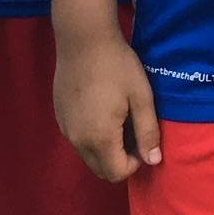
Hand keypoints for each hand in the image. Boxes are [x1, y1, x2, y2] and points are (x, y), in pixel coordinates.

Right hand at [53, 26, 161, 181]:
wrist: (84, 41)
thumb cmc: (118, 67)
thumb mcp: (141, 97)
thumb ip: (148, 132)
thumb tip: (154, 161)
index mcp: (99, 138)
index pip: (116, 173)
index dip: (135, 163)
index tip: (143, 138)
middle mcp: (77, 140)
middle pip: (100, 169)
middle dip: (120, 159)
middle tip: (134, 130)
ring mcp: (65, 130)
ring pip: (87, 156)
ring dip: (106, 149)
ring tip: (120, 119)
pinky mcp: (59, 118)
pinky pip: (78, 140)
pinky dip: (92, 137)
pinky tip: (103, 110)